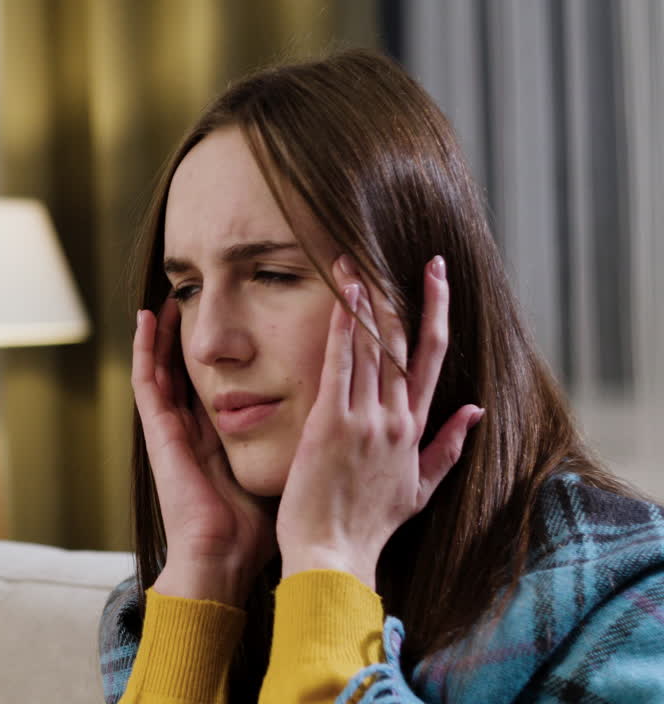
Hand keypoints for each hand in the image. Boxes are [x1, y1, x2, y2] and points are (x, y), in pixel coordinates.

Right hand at [132, 297, 276, 605]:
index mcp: (218, 438)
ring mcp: (170, 428)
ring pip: (163, 367)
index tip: (242, 321)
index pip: (220, 384)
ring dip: (164, 332)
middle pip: (188, 370)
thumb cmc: (255, 527)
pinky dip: (144, 349)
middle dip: (193, 335)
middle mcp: (192, 428)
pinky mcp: (156, 431)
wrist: (222, 556)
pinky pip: (146, 381)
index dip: (224, 354)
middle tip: (200, 296)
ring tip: (169, 295)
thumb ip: (297, 446)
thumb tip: (336, 425)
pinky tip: (146, 320)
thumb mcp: (280, 472)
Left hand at [277, 255, 483, 588]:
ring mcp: (366, 419)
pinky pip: (339, 364)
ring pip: (372, 347)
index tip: (435, 276)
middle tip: (404, 255)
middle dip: (403, 295)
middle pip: (403, 343)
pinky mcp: (332, 424)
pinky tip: (342, 296)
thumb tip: (475, 410)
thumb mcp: (422, 488)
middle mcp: (395, 418)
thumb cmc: (370, 524)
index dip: (435, 312)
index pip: (432, 357)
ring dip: (366, 300)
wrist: (335, 553)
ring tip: (356, 261)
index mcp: (415, 429)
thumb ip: (449, 446)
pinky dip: (342, 328)